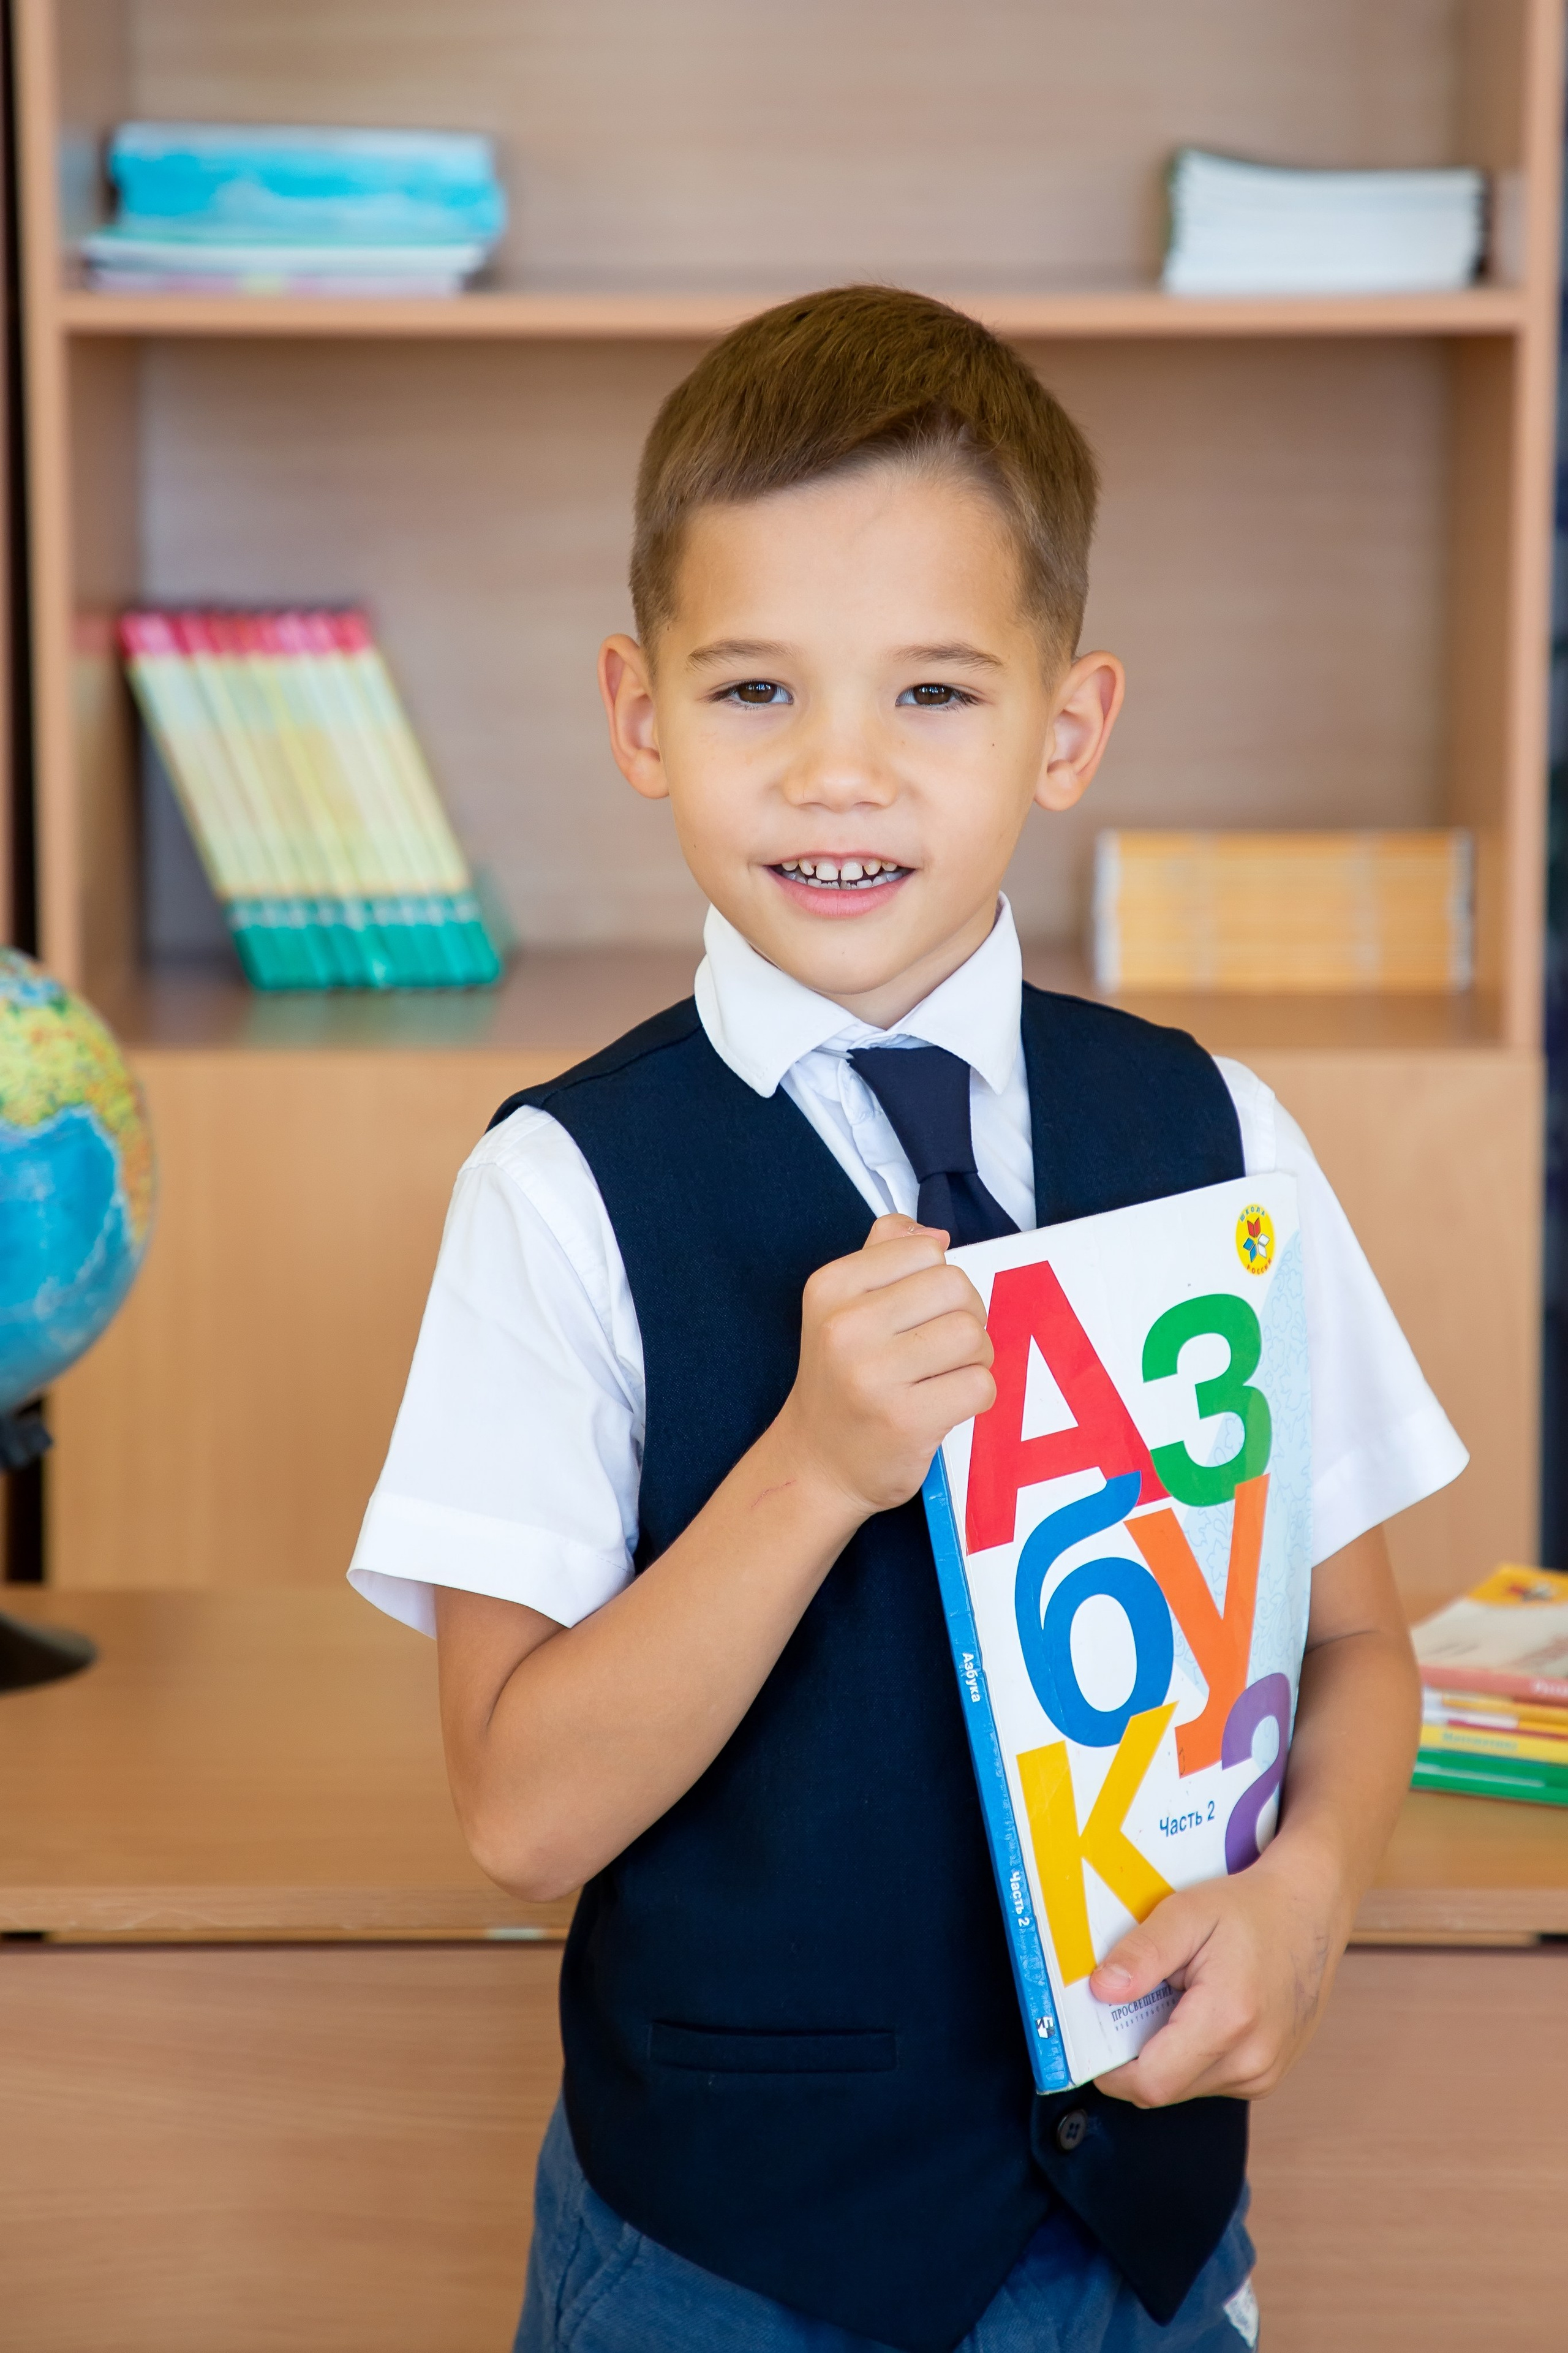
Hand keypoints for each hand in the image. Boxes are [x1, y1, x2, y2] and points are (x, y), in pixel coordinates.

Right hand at [778, 1212, 995, 1517]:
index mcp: (831, 1287)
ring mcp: (873, 1376)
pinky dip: (975, 1395)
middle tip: (942, 1347)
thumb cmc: (842, 1378)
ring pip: (973, 1336)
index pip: (926, 1249)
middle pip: (956, 1288)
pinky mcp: (906, 1420)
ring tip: (943, 1376)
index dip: (938, 1280)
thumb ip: (882, 1255)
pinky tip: (944, 1404)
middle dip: (965, 1315)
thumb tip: (936, 1232)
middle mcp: (845, 1327)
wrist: (816, 1463)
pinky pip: (980, 1386)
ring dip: (975, 1358)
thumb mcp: (841, 1306)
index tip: (921, 1312)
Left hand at [1088, 1838, 1347, 2106]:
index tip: (1092, 2037)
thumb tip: (1100, 1991)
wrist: (1310, 1910)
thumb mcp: (1186, 1913)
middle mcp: (1252, 2060)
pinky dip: (1189, 2055)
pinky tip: (1194, 2012)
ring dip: (1163, 2056)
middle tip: (1129, 2006)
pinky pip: (1209, 2081)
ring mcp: (1264, 2074)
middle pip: (1164, 2089)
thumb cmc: (1249, 1908)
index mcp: (1228, 2021)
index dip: (1110, 2071)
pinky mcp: (1268, 2075)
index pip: (1151, 2083)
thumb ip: (1141, 1954)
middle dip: (1134, 2057)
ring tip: (1170, 2001)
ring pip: (1185, 2088)